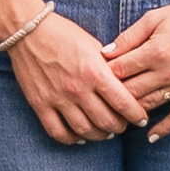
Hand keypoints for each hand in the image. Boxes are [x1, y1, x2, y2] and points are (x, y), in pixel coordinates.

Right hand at [4, 5, 142, 144]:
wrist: (28, 31)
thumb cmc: (63, 33)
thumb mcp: (93, 45)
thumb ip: (109, 66)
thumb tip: (125, 83)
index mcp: (94, 72)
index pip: (123, 103)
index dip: (136, 115)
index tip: (141, 119)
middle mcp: (78, 89)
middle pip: (106, 121)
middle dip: (120, 127)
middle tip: (123, 126)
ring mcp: (57, 98)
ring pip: (84, 130)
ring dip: (99, 135)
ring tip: (105, 133)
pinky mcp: (40, 104)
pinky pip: (57, 131)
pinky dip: (71, 139)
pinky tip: (79, 137)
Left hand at [103, 0, 169, 142]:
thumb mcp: (154, 18)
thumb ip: (129, 37)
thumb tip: (105, 53)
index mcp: (156, 51)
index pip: (120, 70)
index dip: (104, 73)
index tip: (95, 75)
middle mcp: (169, 71)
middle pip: (130, 91)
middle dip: (113, 94)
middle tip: (101, 96)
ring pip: (149, 105)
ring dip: (131, 111)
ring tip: (117, 113)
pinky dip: (164, 129)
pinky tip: (150, 137)